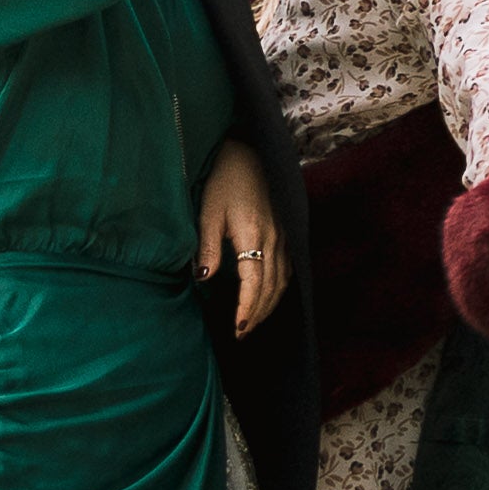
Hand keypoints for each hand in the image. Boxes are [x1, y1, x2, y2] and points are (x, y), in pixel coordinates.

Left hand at [193, 141, 284, 336]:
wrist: (248, 155)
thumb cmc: (224, 181)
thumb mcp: (208, 212)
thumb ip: (208, 247)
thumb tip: (202, 279)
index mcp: (254, 235)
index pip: (255, 282)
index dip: (248, 308)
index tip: (238, 328)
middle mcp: (274, 240)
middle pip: (272, 287)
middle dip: (259, 313)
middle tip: (242, 333)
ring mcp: (282, 237)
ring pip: (282, 281)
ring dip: (269, 305)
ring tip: (252, 321)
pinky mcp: (283, 234)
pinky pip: (286, 270)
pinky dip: (277, 289)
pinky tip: (267, 297)